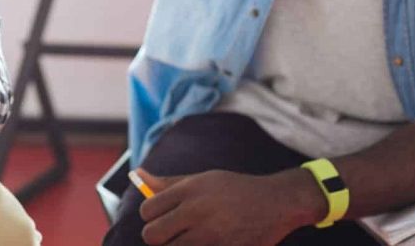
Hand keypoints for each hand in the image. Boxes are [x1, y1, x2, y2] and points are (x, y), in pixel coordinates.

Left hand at [134, 168, 323, 245]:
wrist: (276, 203)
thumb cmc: (235, 189)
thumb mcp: (202, 179)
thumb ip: (168, 183)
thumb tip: (137, 175)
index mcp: (189, 190)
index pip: (147, 210)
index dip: (150, 216)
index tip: (161, 217)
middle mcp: (196, 211)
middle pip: (152, 235)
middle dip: (157, 236)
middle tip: (170, 233)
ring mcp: (210, 235)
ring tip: (189, 238)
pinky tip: (205, 242)